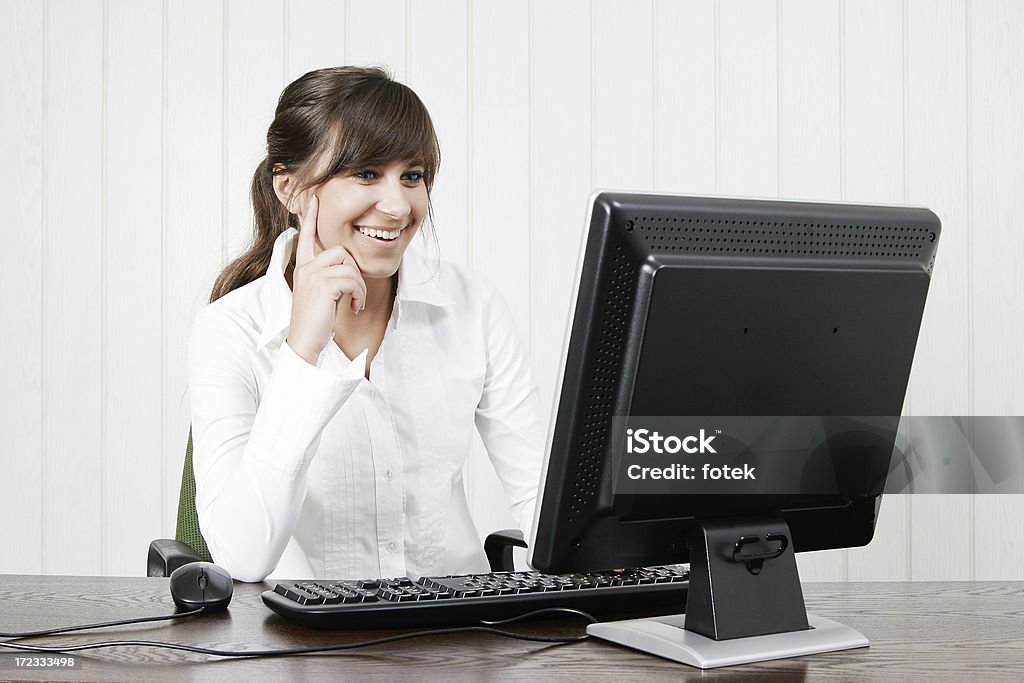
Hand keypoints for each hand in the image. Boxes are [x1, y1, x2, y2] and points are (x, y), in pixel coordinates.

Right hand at [286, 195, 365, 364]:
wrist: (304, 342)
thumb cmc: (315, 321)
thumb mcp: (320, 294)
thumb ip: (327, 276)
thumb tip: (346, 267)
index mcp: (303, 267)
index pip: (306, 236)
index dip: (311, 217)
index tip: (314, 199)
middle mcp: (305, 267)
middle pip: (341, 251)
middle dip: (354, 272)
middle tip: (354, 295)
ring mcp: (312, 274)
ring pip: (349, 266)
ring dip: (359, 287)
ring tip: (353, 303)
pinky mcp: (323, 285)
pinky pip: (353, 280)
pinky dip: (359, 295)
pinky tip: (352, 308)